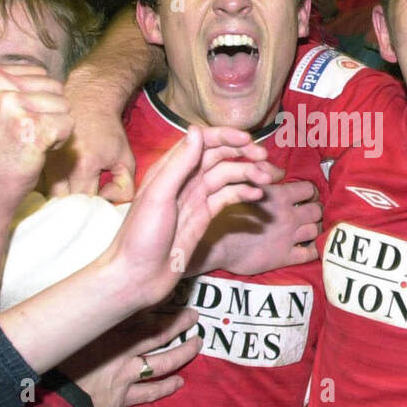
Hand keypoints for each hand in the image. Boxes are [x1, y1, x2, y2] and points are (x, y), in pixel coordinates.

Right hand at [0, 64, 71, 205]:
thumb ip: (14, 85)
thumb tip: (49, 76)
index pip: (39, 74)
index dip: (36, 101)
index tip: (13, 121)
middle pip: (54, 87)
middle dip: (48, 113)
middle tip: (23, 135)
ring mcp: (10, 104)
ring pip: (64, 105)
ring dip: (54, 128)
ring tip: (28, 142)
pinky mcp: (29, 126)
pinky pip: (67, 125)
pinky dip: (59, 142)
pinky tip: (36, 151)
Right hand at [47, 63, 137, 201]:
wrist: (88, 99)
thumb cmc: (108, 131)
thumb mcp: (125, 158)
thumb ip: (125, 187)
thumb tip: (107, 201)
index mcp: (84, 166)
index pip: (84, 204)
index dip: (91, 209)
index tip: (96, 207)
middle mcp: (60, 165)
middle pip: (61, 203)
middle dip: (71, 209)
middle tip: (81, 206)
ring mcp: (46, 160)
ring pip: (47, 194)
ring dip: (58, 198)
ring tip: (70, 195)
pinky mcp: (38, 156)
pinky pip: (39, 181)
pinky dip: (48, 186)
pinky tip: (59, 184)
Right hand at [61, 308, 203, 406]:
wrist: (50, 394)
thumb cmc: (56, 358)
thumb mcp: (73, 330)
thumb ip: (91, 317)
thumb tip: (102, 296)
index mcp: (109, 332)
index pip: (142, 315)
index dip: (160, 306)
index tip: (175, 295)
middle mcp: (123, 351)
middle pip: (158, 335)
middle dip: (178, 324)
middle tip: (194, 316)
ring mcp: (125, 375)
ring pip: (162, 362)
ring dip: (182, 353)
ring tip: (196, 344)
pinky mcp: (121, 398)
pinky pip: (150, 392)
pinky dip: (166, 387)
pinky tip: (180, 382)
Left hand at [102, 126, 276, 306]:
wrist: (138, 276)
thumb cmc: (140, 236)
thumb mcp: (158, 195)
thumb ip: (179, 163)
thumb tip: (197, 131)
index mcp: (169, 168)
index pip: (202, 141)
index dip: (226, 137)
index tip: (248, 140)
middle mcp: (184, 179)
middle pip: (219, 156)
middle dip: (243, 154)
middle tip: (266, 159)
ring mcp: (195, 197)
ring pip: (228, 177)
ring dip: (249, 175)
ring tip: (268, 180)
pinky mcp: (204, 216)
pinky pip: (228, 198)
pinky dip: (244, 193)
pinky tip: (257, 196)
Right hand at [193, 179, 321, 275]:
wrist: (217, 243)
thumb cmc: (225, 212)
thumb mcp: (242, 185)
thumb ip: (262, 175)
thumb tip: (279, 171)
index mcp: (280, 196)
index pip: (309, 189)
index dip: (310, 191)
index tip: (307, 195)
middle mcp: (289, 215)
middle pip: (317, 209)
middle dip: (315, 209)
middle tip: (309, 212)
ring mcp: (289, 237)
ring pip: (316, 229)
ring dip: (316, 227)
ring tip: (310, 228)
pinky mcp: (285, 256)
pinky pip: (310, 253)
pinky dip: (314, 249)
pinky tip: (310, 247)